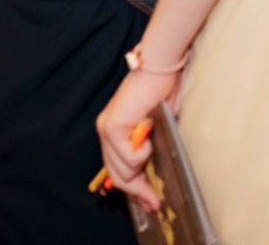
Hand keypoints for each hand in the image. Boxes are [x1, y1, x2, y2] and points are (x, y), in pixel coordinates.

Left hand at [96, 67, 182, 210]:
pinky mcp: (113, 126)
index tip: (150, 203)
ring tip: (156, 147)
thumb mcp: (157, 131)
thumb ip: (151, 152)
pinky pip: (130, 157)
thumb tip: (155, 183)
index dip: (135, 191)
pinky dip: (144, 153)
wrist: (160, 67)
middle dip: (138, 191)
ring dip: (144, 166)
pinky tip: (151, 134)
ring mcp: (107, 129)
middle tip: (155, 201)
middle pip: (118, 176)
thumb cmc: (162, 93)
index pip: (118, 171)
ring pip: (125, 170)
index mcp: (114, 132)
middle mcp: (105, 131)